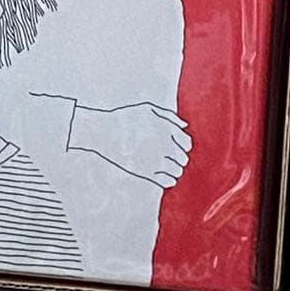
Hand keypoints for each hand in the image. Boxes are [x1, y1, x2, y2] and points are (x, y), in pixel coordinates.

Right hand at [67, 102, 191, 187]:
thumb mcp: (147, 109)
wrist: (102, 132)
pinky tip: (160, 174)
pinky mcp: (146, 172)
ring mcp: (155, 159)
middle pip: (183, 159)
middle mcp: (164, 144)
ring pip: (177, 172)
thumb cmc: (124, 118)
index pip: (187, 144)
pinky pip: (167, 182)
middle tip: (166, 156)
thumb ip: (168, 116)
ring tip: (162, 165)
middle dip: (178, 158)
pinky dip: (168, 180)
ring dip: (173, 170)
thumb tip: (184, 126)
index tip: (174, 146)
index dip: (182, 146)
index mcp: (165, 128)